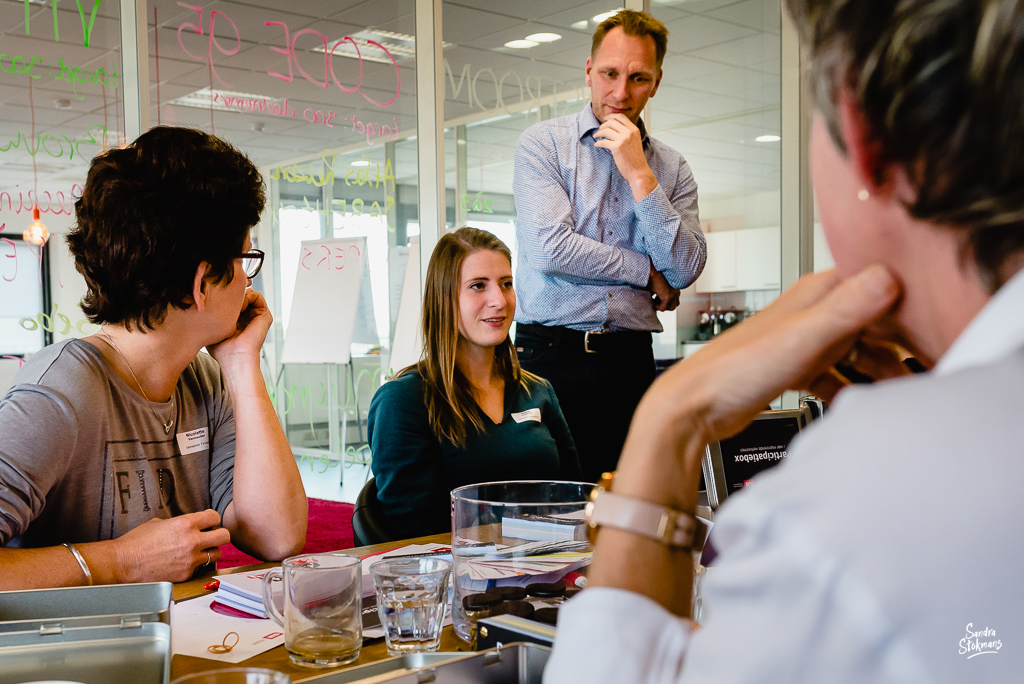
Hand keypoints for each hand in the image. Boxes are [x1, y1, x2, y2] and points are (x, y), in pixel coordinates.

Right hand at [114, 509, 230, 582]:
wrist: (122, 563)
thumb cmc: (136, 542)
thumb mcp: (160, 523)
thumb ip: (180, 523)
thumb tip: (191, 526)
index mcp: (185, 523)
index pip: (215, 517)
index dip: (211, 520)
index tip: (207, 523)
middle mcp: (191, 540)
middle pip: (224, 536)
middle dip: (218, 535)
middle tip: (210, 537)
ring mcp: (190, 559)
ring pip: (216, 554)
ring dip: (209, 551)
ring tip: (197, 551)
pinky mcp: (186, 573)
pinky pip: (200, 567)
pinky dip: (195, 565)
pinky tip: (183, 562)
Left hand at [207, 289, 271, 365]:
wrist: (235, 357)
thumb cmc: (222, 348)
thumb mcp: (214, 326)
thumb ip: (215, 312)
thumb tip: (214, 297)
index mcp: (238, 320)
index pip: (232, 300)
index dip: (224, 297)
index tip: (217, 302)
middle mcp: (249, 317)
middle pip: (240, 295)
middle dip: (231, 296)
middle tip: (224, 306)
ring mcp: (257, 315)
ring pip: (248, 293)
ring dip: (239, 296)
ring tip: (232, 309)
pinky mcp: (265, 315)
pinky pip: (257, 295)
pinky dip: (247, 297)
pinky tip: (239, 308)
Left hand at [593, 114, 657, 199]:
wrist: (638, 170)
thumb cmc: (635, 158)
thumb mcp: (635, 141)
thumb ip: (627, 133)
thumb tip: (614, 127)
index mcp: (634, 129)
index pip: (620, 116)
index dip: (611, 116)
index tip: (605, 119)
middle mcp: (629, 132)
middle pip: (611, 122)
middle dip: (603, 125)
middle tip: (599, 130)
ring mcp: (623, 139)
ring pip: (606, 130)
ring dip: (598, 133)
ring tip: (596, 137)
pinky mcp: (617, 148)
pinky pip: (603, 142)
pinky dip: (598, 143)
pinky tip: (597, 145)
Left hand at [613, 266, 900, 505]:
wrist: (692, 406)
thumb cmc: (733, 370)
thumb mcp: (803, 338)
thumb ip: (847, 310)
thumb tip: (889, 277)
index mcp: (815, 294)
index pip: (876, 283)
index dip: (906, 302)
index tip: (929, 325)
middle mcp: (808, 312)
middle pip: (871, 320)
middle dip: (898, 341)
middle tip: (924, 365)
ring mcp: (800, 341)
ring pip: (855, 350)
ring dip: (878, 369)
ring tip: (899, 390)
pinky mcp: (791, 369)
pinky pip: (834, 375)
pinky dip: (849, 387)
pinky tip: (858, 403)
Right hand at [649, 267, 679, 311]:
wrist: (651, 271)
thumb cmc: (652, 275)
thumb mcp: (659, 285)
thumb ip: (661, 292)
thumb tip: (656, 298)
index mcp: (676, 286)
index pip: (676, 299)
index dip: (666, 301)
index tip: (657, 298)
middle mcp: (677, 290)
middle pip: (675, 304)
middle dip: (666, 305)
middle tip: (656, 300)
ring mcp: (674, 294)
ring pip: (672, 308)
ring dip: (662, 306)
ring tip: (654, 300)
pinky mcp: (668, 296)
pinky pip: (663, 308)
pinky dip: (656, 306)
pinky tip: (652, 300)